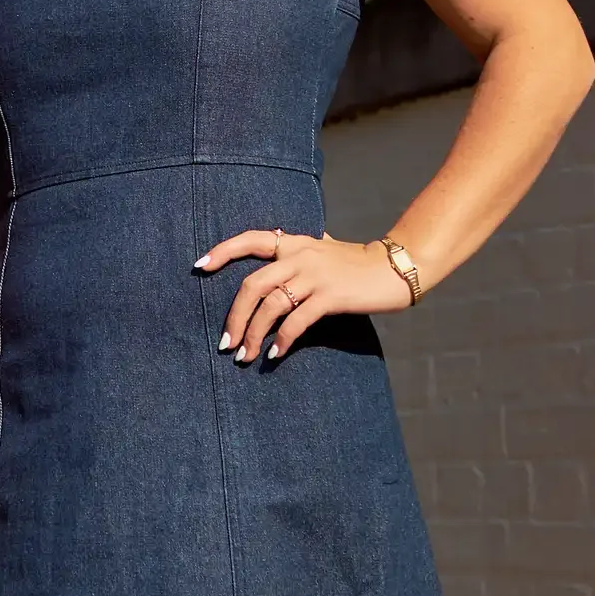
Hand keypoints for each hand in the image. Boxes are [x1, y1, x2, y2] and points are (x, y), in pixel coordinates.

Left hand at [198, 226, 414, 363]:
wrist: (395, 269)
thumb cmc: (358, 263)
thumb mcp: (325, 249)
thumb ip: (302, 252)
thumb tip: (281, 248)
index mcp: (295, 243)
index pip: (251, 239)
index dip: (223, 251)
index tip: (199, 266)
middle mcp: (300, 256)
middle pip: (252, 284)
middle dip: (234, 317)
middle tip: (225, 343)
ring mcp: (315, 276)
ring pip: (270, 306)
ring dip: (252, 335)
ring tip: (244, 356)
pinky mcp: (330, 296)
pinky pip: (296, 321)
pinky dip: (282, 341)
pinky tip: (274, 355)